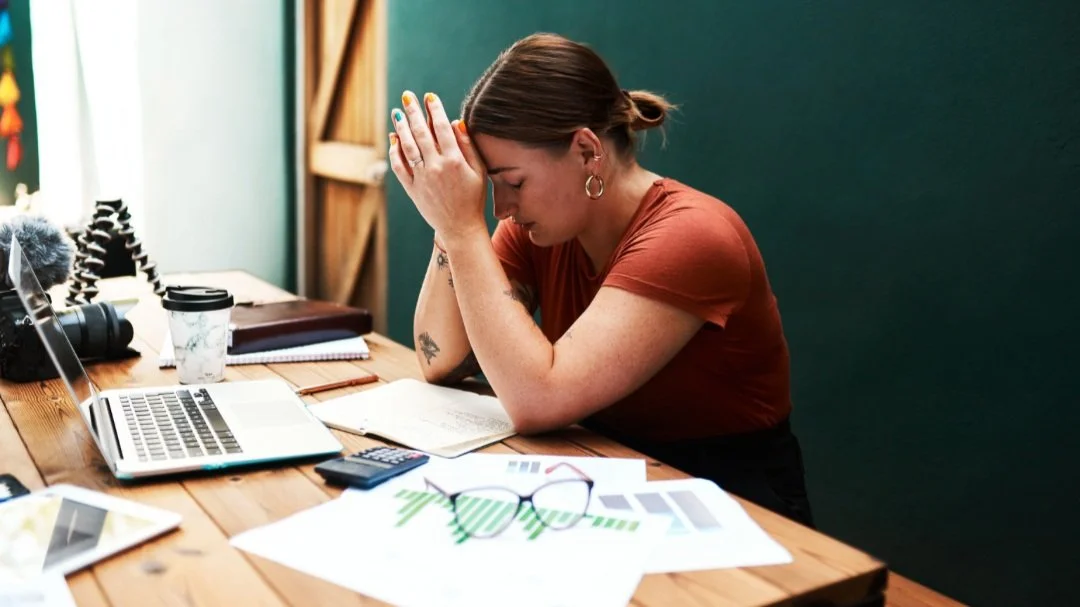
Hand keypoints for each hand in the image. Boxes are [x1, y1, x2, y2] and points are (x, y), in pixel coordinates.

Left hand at [388, 91, 486, 240]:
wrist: (460, 227)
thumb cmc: (473, 198)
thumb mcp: (478, 171)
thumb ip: (468, 146)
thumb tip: (456, 122)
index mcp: (454, 161)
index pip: (441, 127)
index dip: (434, 109)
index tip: (429, 96)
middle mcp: (436, 167)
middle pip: (421, 133)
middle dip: (413, 112)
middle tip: (407, 96)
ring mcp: (422, 178)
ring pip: (407, 147)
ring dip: (401, 127)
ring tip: (397, 112)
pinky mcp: (412, 189)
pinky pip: (399, 166)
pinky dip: (395, 151)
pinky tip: (394, 139)